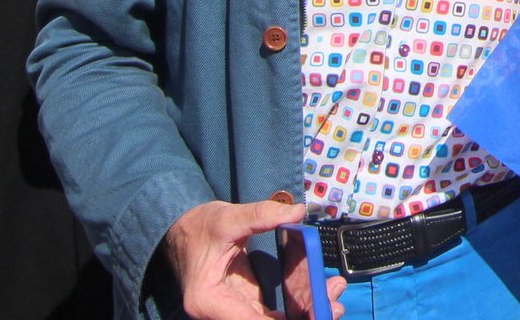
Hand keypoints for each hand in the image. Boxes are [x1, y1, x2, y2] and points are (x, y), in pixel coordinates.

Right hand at [166, 199, 344, 318]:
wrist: (184, 228)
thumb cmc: (200, 226)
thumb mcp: (228, 217)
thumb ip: (261, 215)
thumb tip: (296, 210)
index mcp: (208, 300)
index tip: (313, 314)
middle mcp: (218, 311)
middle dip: (301, 317)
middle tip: (334, 306)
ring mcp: (232, 308)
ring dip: (303, 313)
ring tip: (334, 298)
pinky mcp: (243, 301)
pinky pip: (270, 311)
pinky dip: (294, 306)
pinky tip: (319, 295)